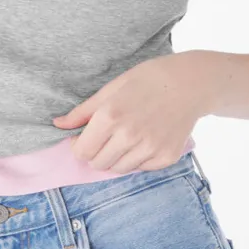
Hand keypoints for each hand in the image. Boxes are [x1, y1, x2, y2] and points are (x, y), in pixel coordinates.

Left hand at [52, 53, 206, 173]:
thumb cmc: (148, 79)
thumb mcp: (112, 88)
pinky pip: (141, 168)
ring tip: (126, 136)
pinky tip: (145, 139)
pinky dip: (138, 159)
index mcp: (110, 116)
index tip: (84, 138)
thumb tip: (57, 124)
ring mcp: (149, 148)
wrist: (190, 83)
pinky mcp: (166, 157)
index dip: (79, 146)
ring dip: (116, 157)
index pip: (82, 151)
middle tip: (107, 137)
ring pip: (119, 169)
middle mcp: (129, 136)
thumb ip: (83, 111)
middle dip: (97, 153)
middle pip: (98, 164)